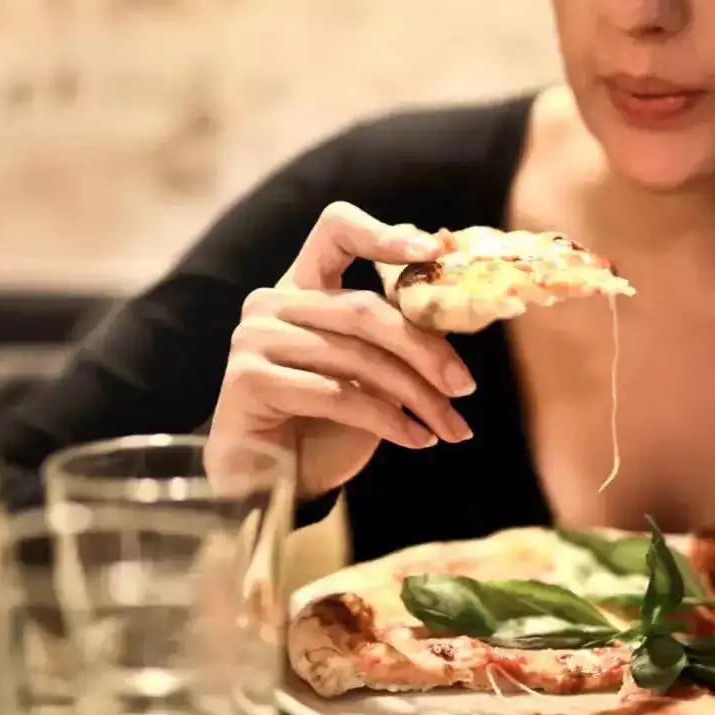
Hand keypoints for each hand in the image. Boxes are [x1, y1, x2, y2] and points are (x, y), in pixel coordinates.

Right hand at [207, 202, 475, 498]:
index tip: (436, 251)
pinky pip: (337, 394)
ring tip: (451, 427)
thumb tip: (458, 298)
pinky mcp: (249, 380)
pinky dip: (388, 420)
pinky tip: (418, 440)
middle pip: (364, 308)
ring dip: (416, 396)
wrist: (272, 484)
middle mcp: (272, 302)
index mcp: (302, 284)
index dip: (385, 236)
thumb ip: (397, 329)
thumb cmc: (326, 422)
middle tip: (465, 386)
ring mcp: (254, 337)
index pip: (337, 230)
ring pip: (357, 356)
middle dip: (425, 351)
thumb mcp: (371, 369)